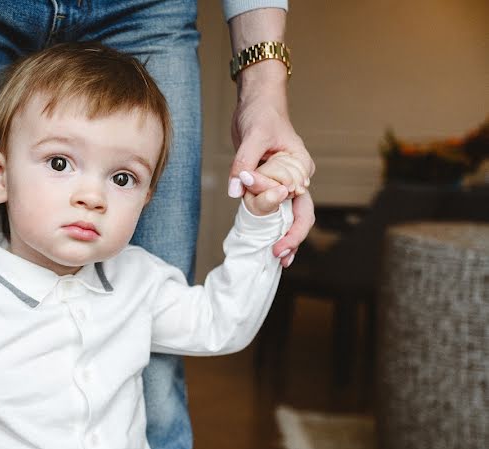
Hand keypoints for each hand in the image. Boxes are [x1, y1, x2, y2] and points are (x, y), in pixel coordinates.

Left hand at [228, 62, 315, 266]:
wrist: (255, 102)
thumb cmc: (261, 114)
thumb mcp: (252, 137)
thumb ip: (244, 164)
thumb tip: (236, 191)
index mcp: (299, 168)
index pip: (299, 202)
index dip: (289, 225)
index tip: (276, 241)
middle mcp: (295, 178)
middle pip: (300, 213)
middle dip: (292, 238)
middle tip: (279, 258)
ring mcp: (282, 181)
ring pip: (287, 214)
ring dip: (283, 236)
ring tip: (278, 259)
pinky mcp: (267, 182)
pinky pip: (270, 206)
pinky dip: (268, 224)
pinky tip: (266, 243)